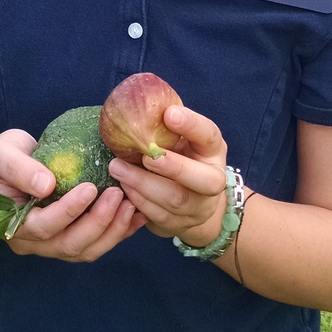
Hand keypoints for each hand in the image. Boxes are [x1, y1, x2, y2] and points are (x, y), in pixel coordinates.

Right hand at [0, 129, 142, 261]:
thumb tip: (46, 185)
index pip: (44, 227)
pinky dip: (119, 232)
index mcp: (13, 225)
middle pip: (69, 245)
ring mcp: (52, 245)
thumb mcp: (2, 155)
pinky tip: (138, 216)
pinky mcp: (70, 238)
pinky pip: (96, 244)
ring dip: (112, 231)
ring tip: (132, 204)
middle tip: (119, 194)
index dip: (69, 211)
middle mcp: (33, 243)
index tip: (91, 188)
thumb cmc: (1, 160)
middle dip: (98, 222)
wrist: (4, 169)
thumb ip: (19, 169)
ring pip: (86, 250)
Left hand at [107, 105, 228, 244]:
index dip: (192, 124)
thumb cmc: (181, 159)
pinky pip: (158, 216)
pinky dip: (138, 201)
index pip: (209, 135)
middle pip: (203, 180)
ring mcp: (199, 208)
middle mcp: (213, 181)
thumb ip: (165, 129)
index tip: (169, 113)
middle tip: (145, 155)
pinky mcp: (180, 225)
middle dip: (173, 167)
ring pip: (175, 200)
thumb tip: (130, 106)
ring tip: (118, 168)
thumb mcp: (181, 140)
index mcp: (213, 151)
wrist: (195, 203)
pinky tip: (122, 188)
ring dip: (143, 184)